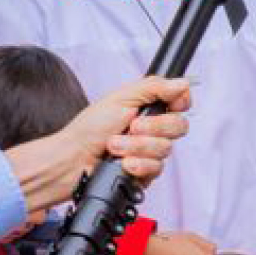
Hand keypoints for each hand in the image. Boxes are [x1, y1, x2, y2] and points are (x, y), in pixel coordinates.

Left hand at [11, 76, 189, 207]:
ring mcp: (150, 151)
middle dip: (153, 128)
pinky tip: (124, 163)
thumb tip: (182, 83)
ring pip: (165, 149)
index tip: (171, 104)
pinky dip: (139, 165)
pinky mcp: (146, 171)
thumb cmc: (89, 129)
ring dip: (137, 147)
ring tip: (115, 146)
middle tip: (131, 127)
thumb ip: (154, 88)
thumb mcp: (120, 98)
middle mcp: (152, 128)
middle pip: (178, 126)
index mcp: (147, 107)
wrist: (73, 159)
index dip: (180, 103)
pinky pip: (157, 169)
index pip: (181, 102)